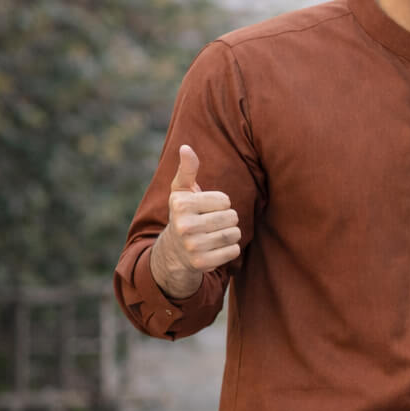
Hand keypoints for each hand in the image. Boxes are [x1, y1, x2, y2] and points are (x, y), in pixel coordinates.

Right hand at [148, 144, 240, 298]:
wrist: (174, 252)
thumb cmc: (184, 215)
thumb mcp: (182, 192)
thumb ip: (187, 170)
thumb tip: (186, 147)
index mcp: (181, 204)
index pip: (225, 200)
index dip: (221, 204)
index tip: (206, 209)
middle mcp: (184, 226)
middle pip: (232, 217)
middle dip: (228, 219)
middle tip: (212, 223)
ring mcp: (192, 246)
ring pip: (235, 234)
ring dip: (231, 234)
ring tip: (215, 234)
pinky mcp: (202, 263)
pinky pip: (234, 251)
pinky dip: (230, 249)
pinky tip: (216, 248)